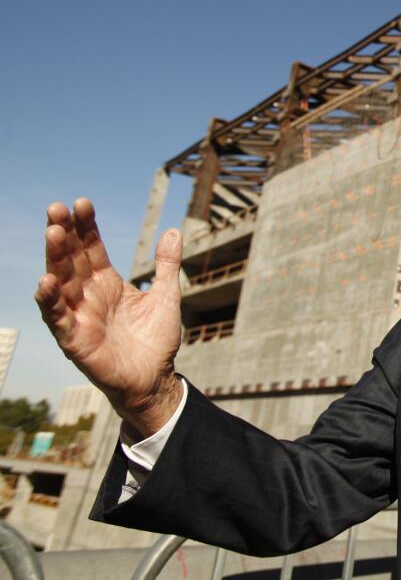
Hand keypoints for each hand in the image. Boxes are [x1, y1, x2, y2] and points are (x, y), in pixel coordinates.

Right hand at [34, 198, 183, 437]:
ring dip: (54, 259)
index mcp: (107, 283)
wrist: (155, 380)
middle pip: (72, 260)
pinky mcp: (75, 340)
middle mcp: (88, 296)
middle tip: (57, 208)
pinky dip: (49, 301)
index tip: (82, 202)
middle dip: (64, 234)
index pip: (92, 249)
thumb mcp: (166, 295)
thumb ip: (167, 265)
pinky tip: (45, 281)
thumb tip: (174, 230)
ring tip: (53, 232)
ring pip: (60, 283)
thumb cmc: (156, 339)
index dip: (86, 227)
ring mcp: (79, 317)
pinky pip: (57, 319)